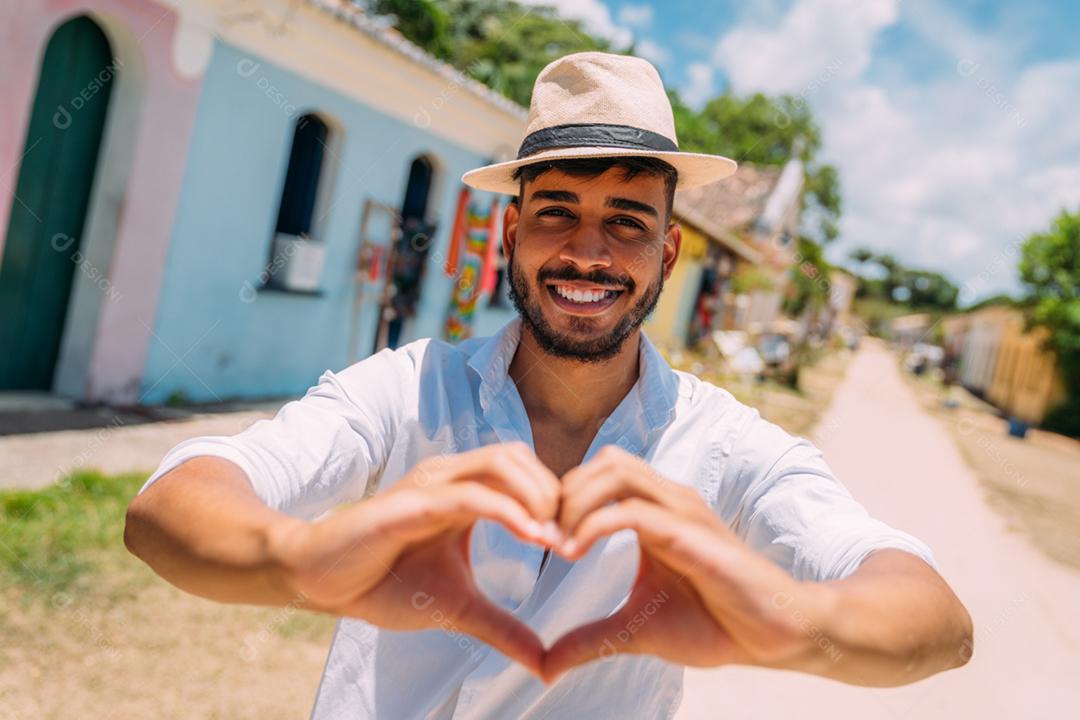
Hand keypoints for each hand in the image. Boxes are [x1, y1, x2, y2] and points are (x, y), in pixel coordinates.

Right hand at [273, 443, 562, 676]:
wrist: (319, 581)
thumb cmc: (381, 582)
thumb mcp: (456, 607)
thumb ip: (502, 627)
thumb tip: (544, 661)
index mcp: (462, 493)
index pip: (523, 473)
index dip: (556, 500)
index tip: (579, 543)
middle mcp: (448, 478)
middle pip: (519, 456)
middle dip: (555, 492)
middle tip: (574, 539)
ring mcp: (429, 484)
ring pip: (500, 463)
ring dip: (538, 495)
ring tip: (557, 539)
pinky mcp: (411, 502)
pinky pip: (468, 494)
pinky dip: (507, 510)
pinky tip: (532, 534)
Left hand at [542, 446, 825, 681]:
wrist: (773, 636)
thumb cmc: (715, 624)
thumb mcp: (636, 630)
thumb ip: (590, 638)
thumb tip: (545, 665)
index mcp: (656, 513)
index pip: (599, 475)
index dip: (562, 499)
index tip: (537, 538)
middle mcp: (668, 500)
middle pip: (604, 461)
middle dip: (563, 492)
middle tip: (539, 536)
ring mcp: (681, 511)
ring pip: (616, 470)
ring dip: (575, 501)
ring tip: (556, 543)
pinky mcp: (690, 532)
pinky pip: (633, 510)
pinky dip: (594, 524)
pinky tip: (573, 553)